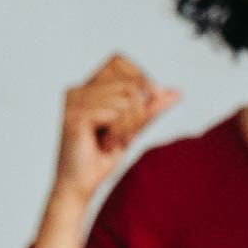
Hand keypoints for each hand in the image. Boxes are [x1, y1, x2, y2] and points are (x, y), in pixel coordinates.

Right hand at [33, 56, 182, 247]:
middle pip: (130, 83)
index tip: (143, 104)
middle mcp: (76, 90)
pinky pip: (117, 114)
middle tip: (122, 135)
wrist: (80, 186)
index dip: (139, 79)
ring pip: (127, 98)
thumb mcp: (132, 128)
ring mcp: (73, 102)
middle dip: (138, 113)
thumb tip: (174, 92)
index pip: (119, 60)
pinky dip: (120, 133)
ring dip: (129, 127)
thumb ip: (150, 108)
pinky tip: (104, 145)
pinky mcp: (75, 116)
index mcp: (86, 88)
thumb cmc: (101, 158)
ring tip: (111, 142)